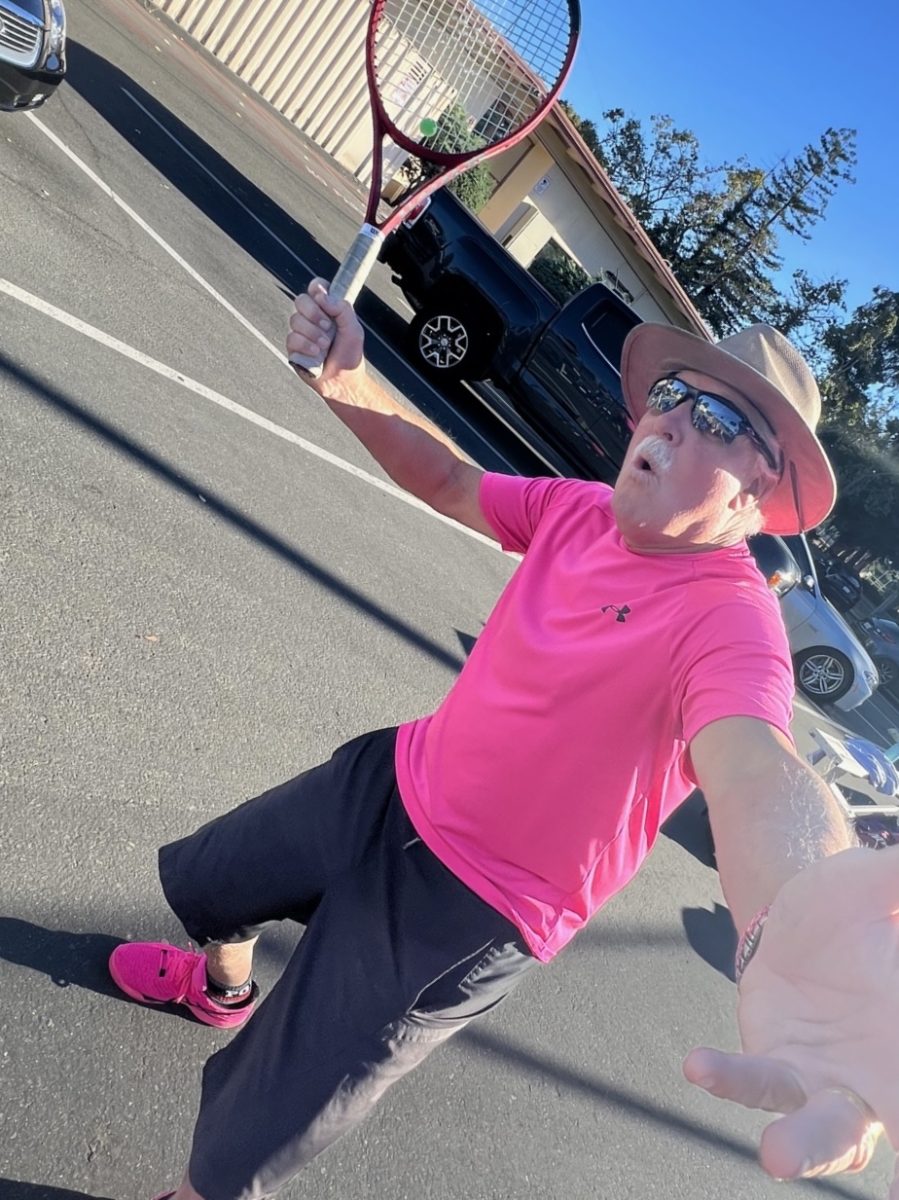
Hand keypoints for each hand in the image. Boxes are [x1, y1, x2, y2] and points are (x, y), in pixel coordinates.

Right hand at [287, 279, 364, 392]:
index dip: (317, 289)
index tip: (322, 298)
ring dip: (313, 334)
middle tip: (328, 327)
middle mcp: (311, 318)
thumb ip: (342, 308)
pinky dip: (306, 347)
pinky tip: (316, 355)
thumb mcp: (354, 329)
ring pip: (295, 320)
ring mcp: (300, 332)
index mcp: (327, 310)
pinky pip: (292, 338)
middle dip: (314, 313)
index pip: (316, 288)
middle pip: (301, 300)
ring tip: (325, 346)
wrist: (342, 381)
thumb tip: (323, 296)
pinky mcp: (293, 347)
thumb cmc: (349, 355)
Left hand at [683, 845, 898, 1192]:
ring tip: (778, 1156)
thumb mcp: (880, 884)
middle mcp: (882, 1076)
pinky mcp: (774, 1066)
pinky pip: (754, 1081)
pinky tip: (699, 1065)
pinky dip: (730, 1079)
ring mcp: (826, 1082)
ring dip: (805, 1146)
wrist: (797, 911)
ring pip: (824, 1129)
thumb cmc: (855, 906)